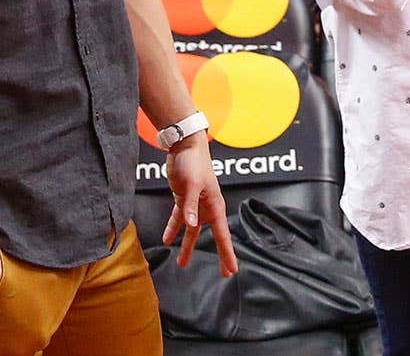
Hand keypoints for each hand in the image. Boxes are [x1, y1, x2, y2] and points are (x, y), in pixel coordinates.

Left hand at [162, 135, 237, 276]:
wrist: (184, 146)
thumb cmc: (192, 163)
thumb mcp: (191, 184)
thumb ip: (190, 205)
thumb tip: (192, 226)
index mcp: (215, 205)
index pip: (223, 234)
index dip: (228, 253)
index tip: (232, 270)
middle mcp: (208, 207)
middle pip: (214, 236)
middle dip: (219, 254)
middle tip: (224, 273)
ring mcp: (196, 204)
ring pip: (194, 231)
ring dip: (189, 246)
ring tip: (182, 263)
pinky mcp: (184, 198)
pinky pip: (179, 218)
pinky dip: (174, 229)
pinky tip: (168, 239)